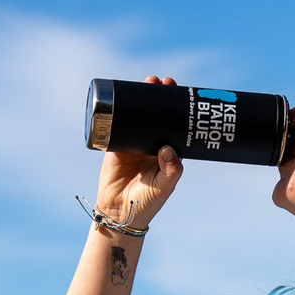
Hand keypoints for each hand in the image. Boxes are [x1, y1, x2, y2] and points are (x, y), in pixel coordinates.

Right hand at [95, 76, 184, 228]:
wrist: (120, 212)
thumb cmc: (147, 202)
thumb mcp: (164, 187)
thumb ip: (171, 171)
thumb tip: (168, 149)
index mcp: (168, 151)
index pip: (175, 124)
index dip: (177, 108)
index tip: (179, 93)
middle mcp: (152, 144)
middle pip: (157, 114)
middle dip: (159, 96)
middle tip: (162, 82)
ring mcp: (133, 142)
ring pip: (139, 115)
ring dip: (141, 98)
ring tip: (147, 82)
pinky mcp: (115, 144)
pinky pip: (118, 124)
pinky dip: (119, 110)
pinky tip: (121, 96)